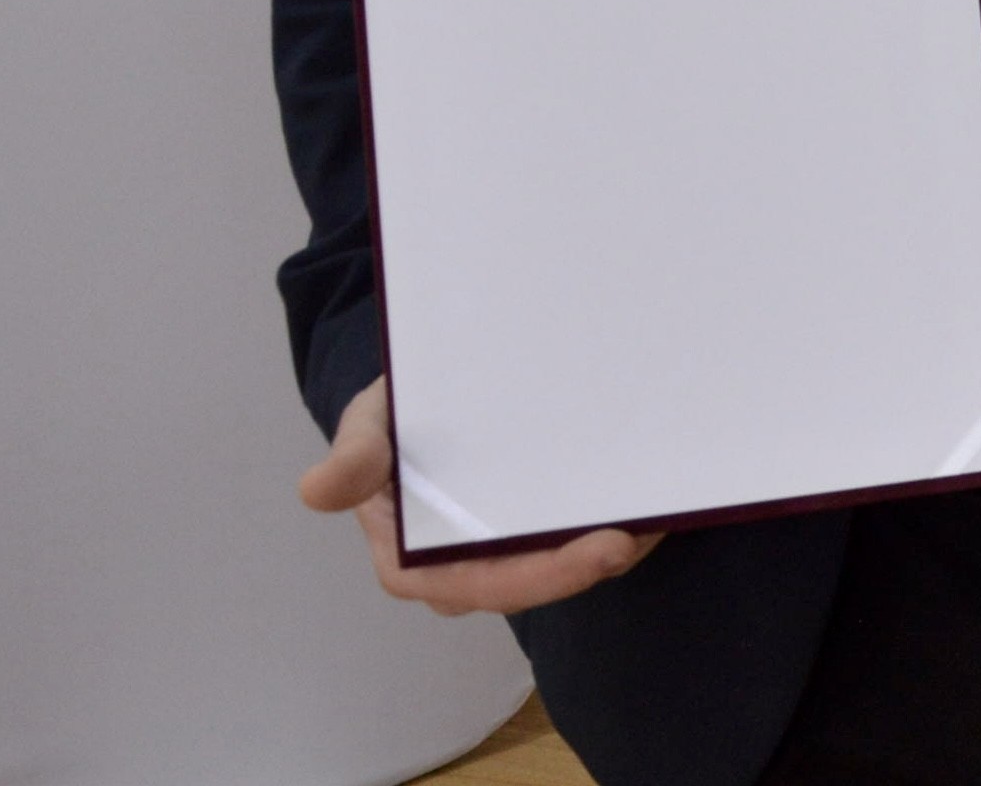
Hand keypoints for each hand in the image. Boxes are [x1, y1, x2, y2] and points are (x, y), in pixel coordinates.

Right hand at [299, 378, 655, 616]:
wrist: (420, 397)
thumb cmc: (390, 419)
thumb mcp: (367, 425)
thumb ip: (355, 456)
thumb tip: (318, 489)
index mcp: (415, 560)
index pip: (484, 584)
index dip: (545, 576)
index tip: (604, 548)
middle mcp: (464, 568)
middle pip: (533, 583)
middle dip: (589, 567)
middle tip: (640, 534)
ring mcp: (504, 551)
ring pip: (562, 564)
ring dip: (613, 547)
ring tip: (661, 513)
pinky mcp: (535, 528)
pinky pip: (576, 536)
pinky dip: (618, 523)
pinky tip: (657, 500)